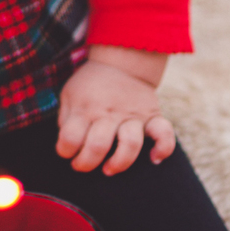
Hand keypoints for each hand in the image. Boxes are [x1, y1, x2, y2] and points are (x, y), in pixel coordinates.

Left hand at [56, 49, 175, 174]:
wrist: (121, 62)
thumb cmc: (90, 85)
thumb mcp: (69, 95)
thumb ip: (66, 120)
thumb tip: (69, 147)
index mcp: (85, 107)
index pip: (70, 138)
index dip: (64, 151)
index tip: (67, 152)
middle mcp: (109, 112)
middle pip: (98, 146)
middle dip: (86, 163)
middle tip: (83, 164)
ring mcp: (133, 115)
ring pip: (130, 144)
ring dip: (118, 163)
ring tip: (108, 168)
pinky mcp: (153, 115)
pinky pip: (165, 134)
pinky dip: (163, 149)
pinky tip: (153, 159)